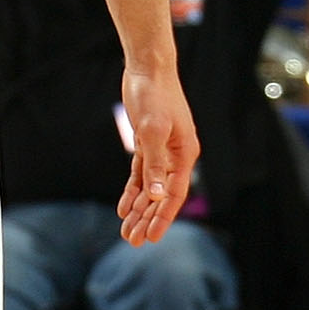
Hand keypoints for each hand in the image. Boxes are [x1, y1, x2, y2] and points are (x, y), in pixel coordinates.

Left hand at [117, 57, 197, 244]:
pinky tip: (123, 207)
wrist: (148, 67)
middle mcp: (177, 155)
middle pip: (162, 196)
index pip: (174, 195)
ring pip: (150, 187)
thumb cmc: (153, 95)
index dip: (162, 218)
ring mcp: (162, 150)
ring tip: (127, 232)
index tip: (152, 239)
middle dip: (148, 220)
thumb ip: (155, 163)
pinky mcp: (148, 142)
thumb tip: (157, 195)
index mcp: (185, 154)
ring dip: (139, 210)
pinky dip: (132, 190)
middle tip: (134, 242)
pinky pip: (141, 173)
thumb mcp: (152, 130)